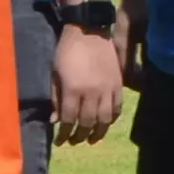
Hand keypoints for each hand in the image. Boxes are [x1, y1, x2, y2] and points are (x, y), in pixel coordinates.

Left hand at [48, 28, 122, 146]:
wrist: (89, 32)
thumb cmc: (67, 52)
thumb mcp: (55, 74)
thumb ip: (56, 99)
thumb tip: (56, 120)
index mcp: (73, 89)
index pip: (69, 119)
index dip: (64, 133)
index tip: (60, 141)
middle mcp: (92, 93)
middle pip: (87, 122)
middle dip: (79, 135)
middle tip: (74, 141)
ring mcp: (108, 90)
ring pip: (105, 119)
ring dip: (97, 133)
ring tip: (90, 139)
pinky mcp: (118, 85)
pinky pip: (117, 108)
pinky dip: (111, 120)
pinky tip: (105, 124)